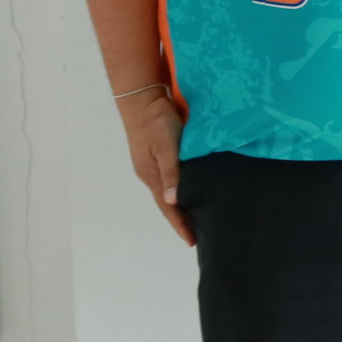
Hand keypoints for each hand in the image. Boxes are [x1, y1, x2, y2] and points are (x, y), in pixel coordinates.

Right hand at [118, 92, 193, 245]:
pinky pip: (171, 180)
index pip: (168, 208)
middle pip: (168, 204)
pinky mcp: (158, 156)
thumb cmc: (156, 121)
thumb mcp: (166, 146)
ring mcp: (153, 166)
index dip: (180, 225)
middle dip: (181, 221)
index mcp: (152, 176)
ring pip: (170, 193)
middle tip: (197, 236)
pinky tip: (191, 192)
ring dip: (181, 207)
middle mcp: (151, 175)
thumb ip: (171, 172)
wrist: (144, 99)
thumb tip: (173, 201)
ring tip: (197, 219)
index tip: (191, 242)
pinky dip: (181, 191)